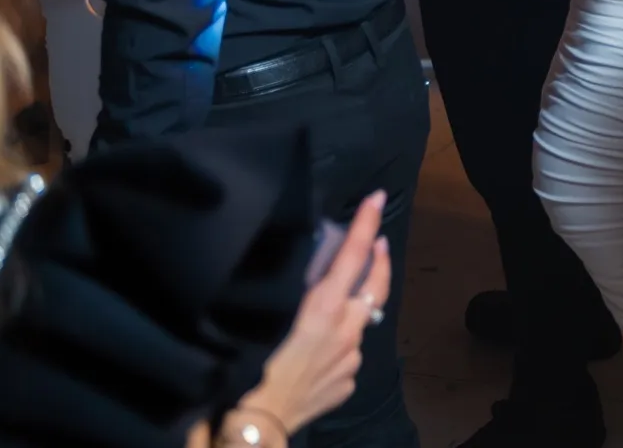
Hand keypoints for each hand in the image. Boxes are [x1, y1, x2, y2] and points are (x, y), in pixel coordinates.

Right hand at [240, 190, 392, 433]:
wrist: (253, 431)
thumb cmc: (243, 374)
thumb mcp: (260, 322)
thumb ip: (280, 294)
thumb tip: (287, 270)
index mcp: (322, 310)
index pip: (351, 255)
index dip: (365, 223)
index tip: (377, 197)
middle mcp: (345, 330)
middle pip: (375, 286)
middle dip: (379, 259)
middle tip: (378, 239)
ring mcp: (351, 360)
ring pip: (358, 324)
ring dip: (352, 310)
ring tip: (333, 306)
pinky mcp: (347, 384)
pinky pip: (346, 357)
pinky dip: (338, 346)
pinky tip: (317, 353)